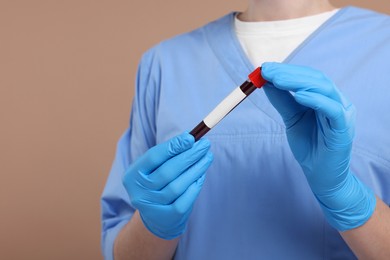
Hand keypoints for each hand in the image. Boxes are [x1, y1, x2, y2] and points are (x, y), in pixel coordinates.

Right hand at [122, 132, 212, 238]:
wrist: (157, 217)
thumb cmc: (158, 183)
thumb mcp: (156, 168)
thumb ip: (169, 153)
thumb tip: (190, 138)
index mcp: (132, 176)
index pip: (153, 157)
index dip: (173, 146)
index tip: (191, 137)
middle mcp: (139, 192)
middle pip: (167, 171)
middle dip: (189, 156)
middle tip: (204, 145)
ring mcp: (152, 207)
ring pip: (178, 185)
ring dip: (196, 169)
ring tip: (207, 157)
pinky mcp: (167, 217)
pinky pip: (185, 200)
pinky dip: (195, 186)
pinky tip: (201, 175)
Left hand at [261, 62, 375, 230]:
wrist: (320, 174)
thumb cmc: (308, 146)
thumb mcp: (291, 119)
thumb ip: (282, 101)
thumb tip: (266, 81)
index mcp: (324, 98)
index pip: (308, 77)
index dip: (287, 70)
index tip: (265, 68)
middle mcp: (336, 101)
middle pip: (316, 79)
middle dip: (289, 74)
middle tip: (267, 71)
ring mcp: (342, 114)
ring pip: (324, 90)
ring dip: (298, 82)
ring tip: (277, 79)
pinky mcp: (344, 129)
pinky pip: (333, 110)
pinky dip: (316, 100)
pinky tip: (298, 95)